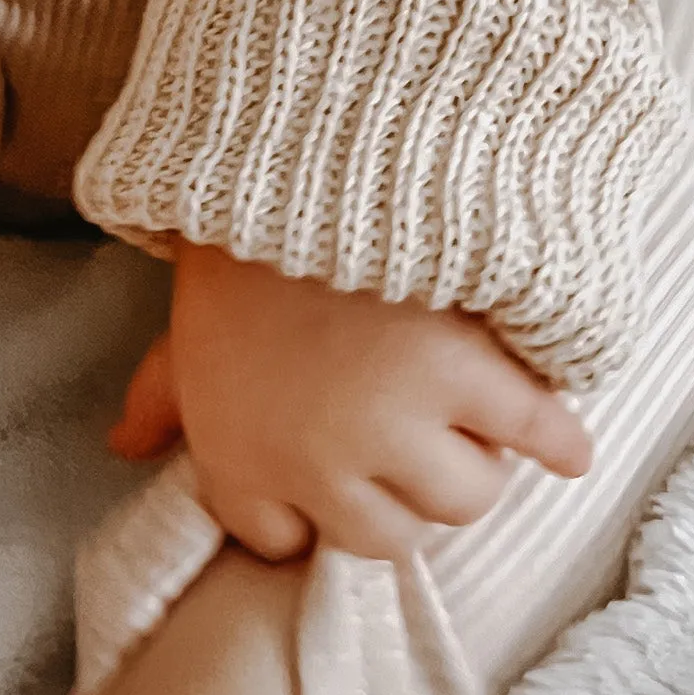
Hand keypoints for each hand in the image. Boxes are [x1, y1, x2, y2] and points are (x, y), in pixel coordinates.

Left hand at [106, 239, 591, 561]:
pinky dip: (560, 444)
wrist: (299, 153)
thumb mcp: (182, 328)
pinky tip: (569, 450)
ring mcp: (400, 426)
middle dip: (403, 493)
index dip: (310, 510)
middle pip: (389, 536)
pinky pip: (534, 437)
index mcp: (239, 455)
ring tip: (473, 419)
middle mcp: (320, 463)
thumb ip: (161, 395)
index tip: (336, 478)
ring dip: (472, 462)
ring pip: (463, 497)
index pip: (281, 541)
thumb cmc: (236, 242)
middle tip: (416, 441)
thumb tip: (124, 446)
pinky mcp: (470, 379)